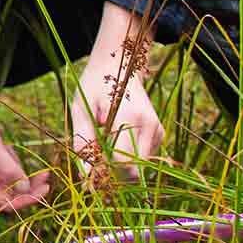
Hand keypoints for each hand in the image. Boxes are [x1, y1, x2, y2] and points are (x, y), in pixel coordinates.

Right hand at [0, 90, 51, 211]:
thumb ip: (7, 166)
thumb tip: (25, 188)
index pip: (5, 202)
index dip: (26, 200)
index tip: (45, 190)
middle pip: (9, 192)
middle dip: (28, 184)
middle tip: (46, 173)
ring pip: (8, 178)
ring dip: (16, 166)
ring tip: (6, 144)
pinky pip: (3, 166)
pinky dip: (9, 158)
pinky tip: (3, 144)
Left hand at [70, 5, 164, 181]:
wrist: (120, 65)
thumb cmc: (94, 86)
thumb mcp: (81, 108)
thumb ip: (83, 142)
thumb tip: (86, 177)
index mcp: (129, 117)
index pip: (123, 163)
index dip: (106, 172)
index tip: (91, 167)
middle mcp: (149, 125)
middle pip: (133, 170)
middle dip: (113, 171)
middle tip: (96, 152)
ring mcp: (158, 130)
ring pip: (139, 167)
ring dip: (120, 162)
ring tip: (107, 137)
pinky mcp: (160, 134)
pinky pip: (144, 158)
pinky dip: (129, 155)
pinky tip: (119, 135)